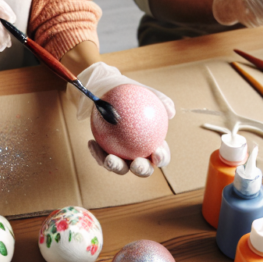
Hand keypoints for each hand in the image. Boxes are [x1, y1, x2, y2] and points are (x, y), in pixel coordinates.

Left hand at [71, 62, 174, 177]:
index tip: (156, 152)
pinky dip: (96, 152)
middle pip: (142, 168)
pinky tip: (91, 143)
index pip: (161, 156)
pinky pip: (101, 156)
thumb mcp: (146, 91)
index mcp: (153, 144)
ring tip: (109, 158)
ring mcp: (121, 156)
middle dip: (141, 170)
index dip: (162, 159)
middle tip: (135, 163)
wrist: (109, 91)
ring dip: (115, 166)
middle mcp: (138, 154)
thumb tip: (171, 111)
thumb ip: (160, 100)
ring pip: (119, 167)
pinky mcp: (104, 153)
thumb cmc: (132, 93)